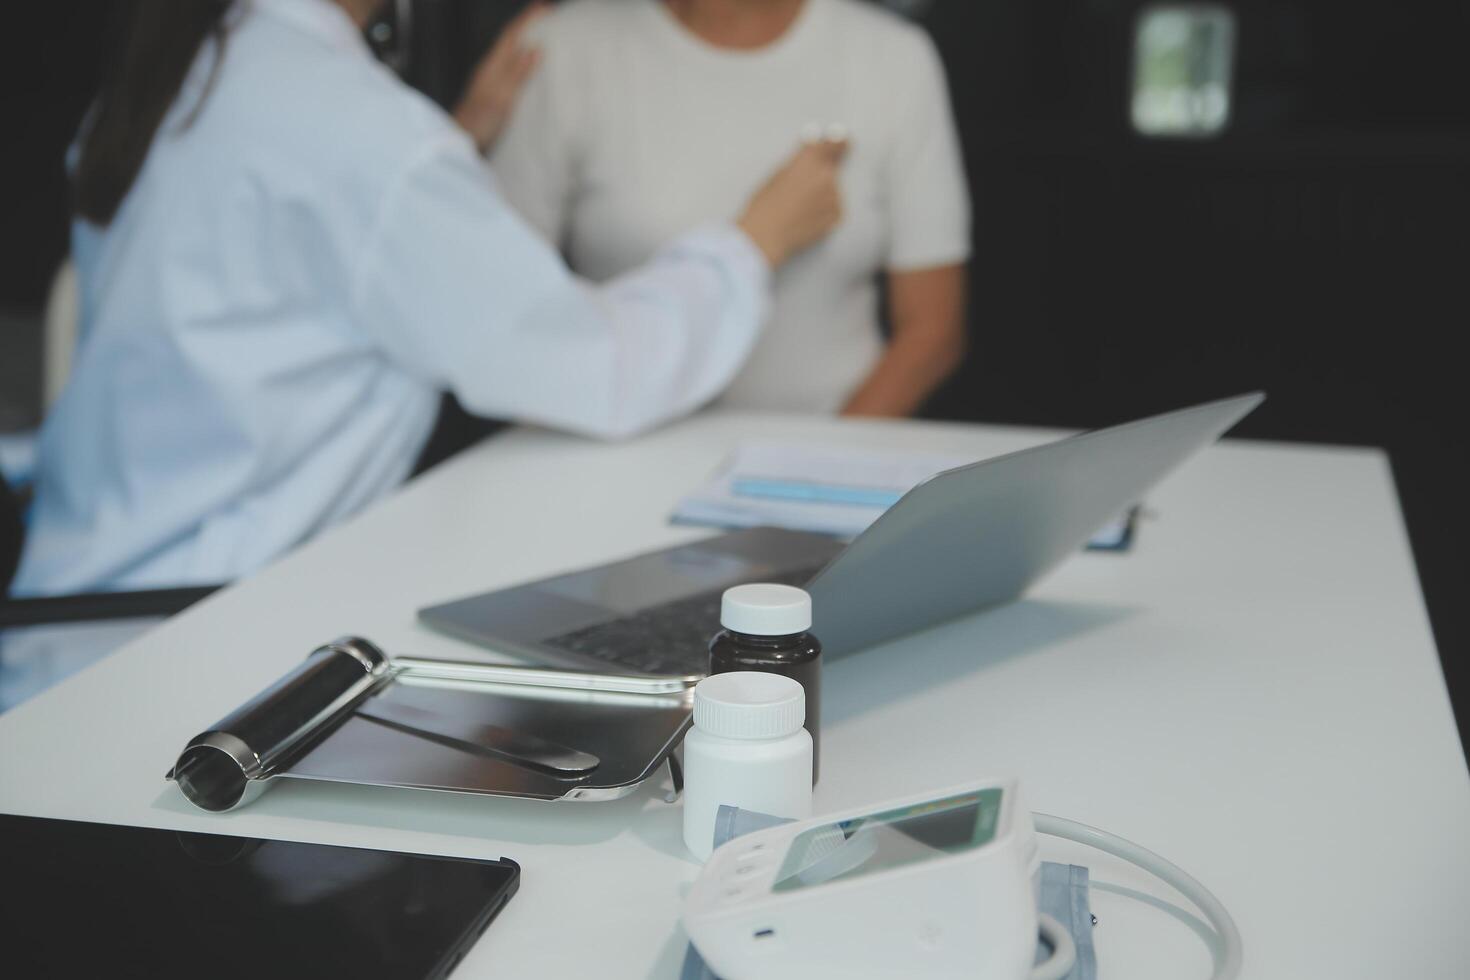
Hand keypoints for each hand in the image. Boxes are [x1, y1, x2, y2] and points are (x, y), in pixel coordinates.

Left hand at [453, 3, 548, 152]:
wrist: (460, 142)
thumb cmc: (479, 122)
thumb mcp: (501, 98)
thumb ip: (517, 74)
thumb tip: (536, 48)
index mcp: (493, 66)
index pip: (512, 35)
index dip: (527, 19)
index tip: (545, 7)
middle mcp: (491, 69)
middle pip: (511, 39)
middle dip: (528, 25)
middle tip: (549, 17)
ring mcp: (491, 81)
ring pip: (511, 53)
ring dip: (526, 41)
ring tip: (545, 36)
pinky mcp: (493, 93)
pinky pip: (511, 68)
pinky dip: (523, 60)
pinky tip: (531, 67)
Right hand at [737, 138, 848, 268]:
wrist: (765, 235)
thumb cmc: (764, 204)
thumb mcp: (778, 172)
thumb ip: (800, 158)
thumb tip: (814, 143)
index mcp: (810, 159)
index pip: (836, 141)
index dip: (839, 141)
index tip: (841, 140)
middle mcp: (826, 175)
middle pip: (833, 167)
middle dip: (822, 173)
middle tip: (803, 188)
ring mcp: (834, 197)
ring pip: (832, 189)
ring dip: (821, 194)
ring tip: (798, 208)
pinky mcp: (837, 216)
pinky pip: (834, 207)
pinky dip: (824, 211)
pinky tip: (805, 218)